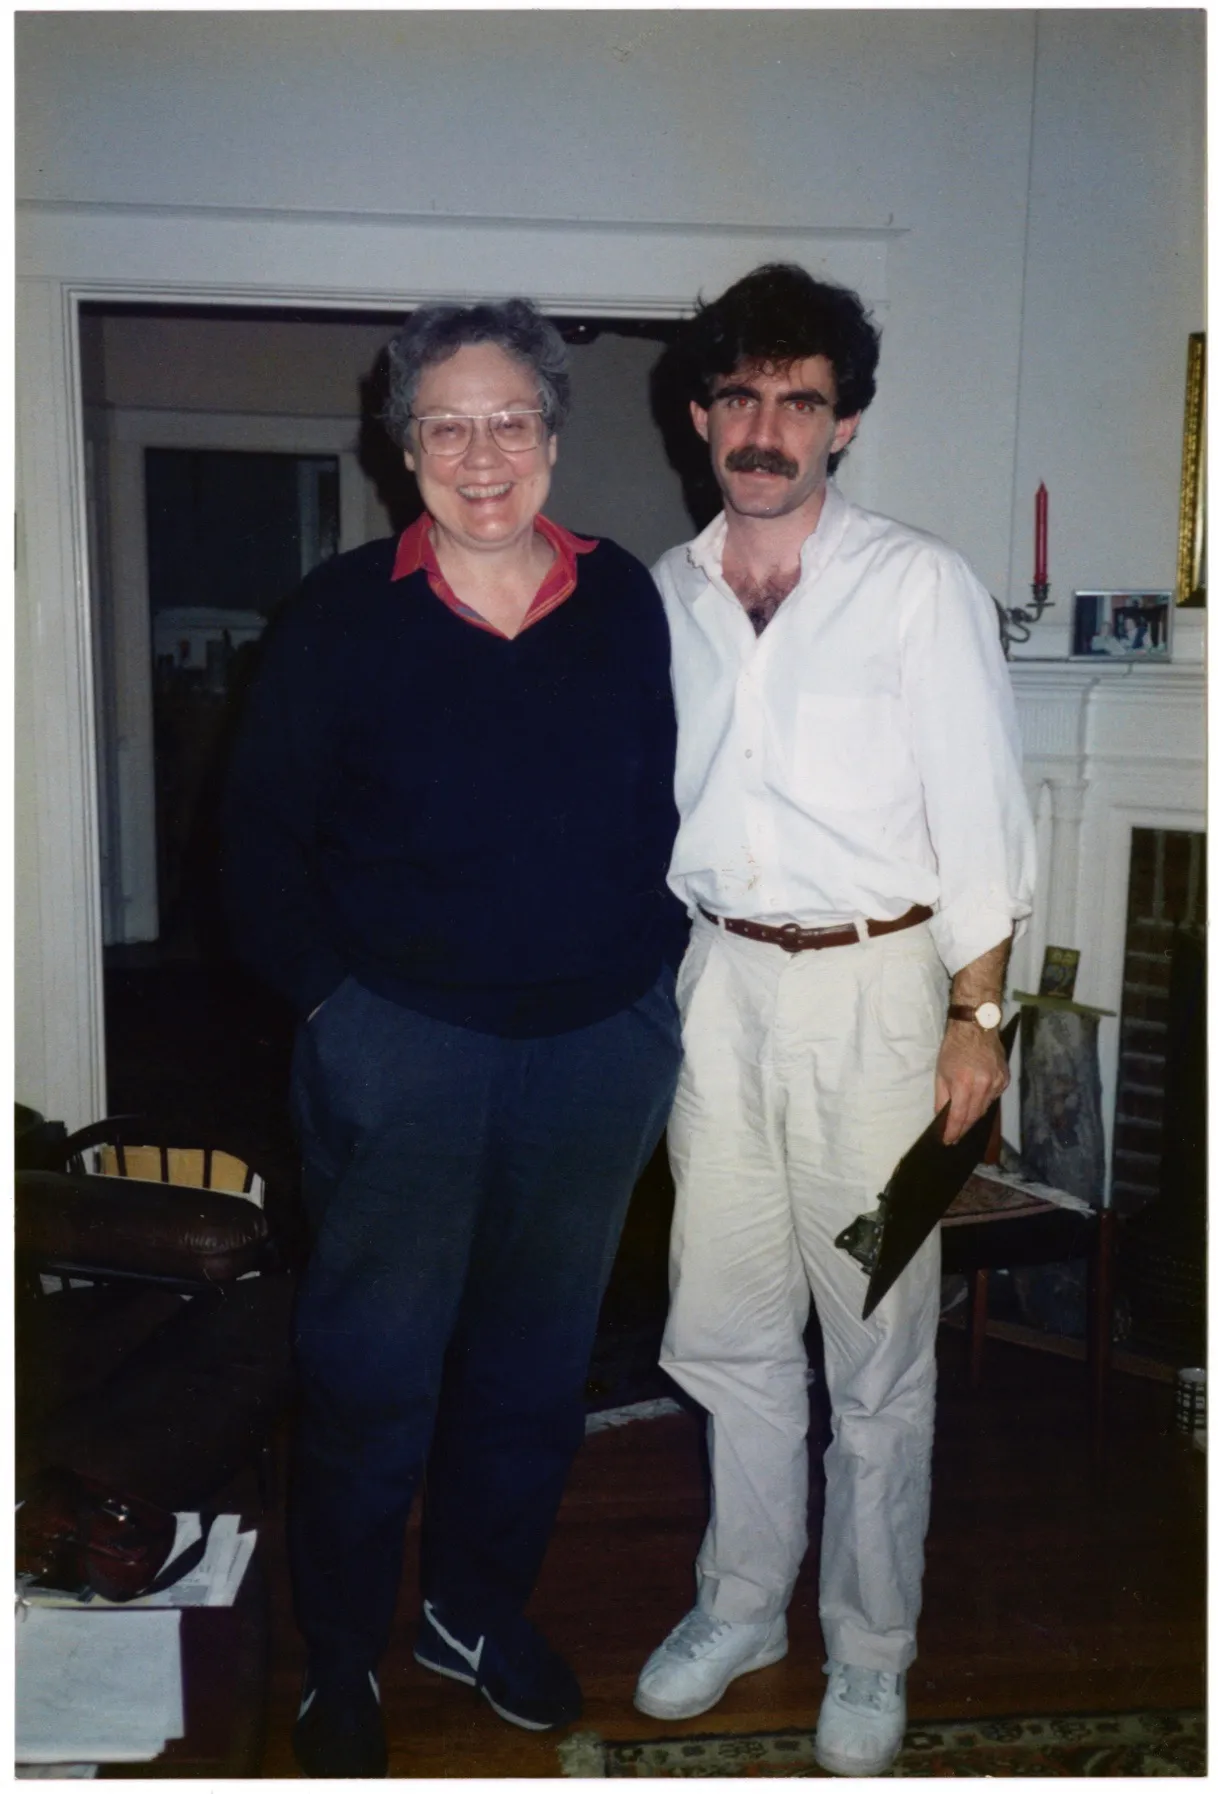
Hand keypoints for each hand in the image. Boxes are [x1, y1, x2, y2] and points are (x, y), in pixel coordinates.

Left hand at [934, 1019, 1008, 1145]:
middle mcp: (983, 1086)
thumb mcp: (940, 1073)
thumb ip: (942, 1098)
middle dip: (963, 1128)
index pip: (959, 1116)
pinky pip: (993, 1098)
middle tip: (955, 1135)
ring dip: (974, 1116)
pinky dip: (984, 1102)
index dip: (953, 1131)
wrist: (977, 1027)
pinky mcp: (1005, 1079)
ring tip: (964, 1120)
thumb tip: (941, 1117)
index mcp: (964, 1083)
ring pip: (985, 1108)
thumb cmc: (953, 1048)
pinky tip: (977, 1100)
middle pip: (974, 1116)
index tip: (948, 1141)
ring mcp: (997, 1083)